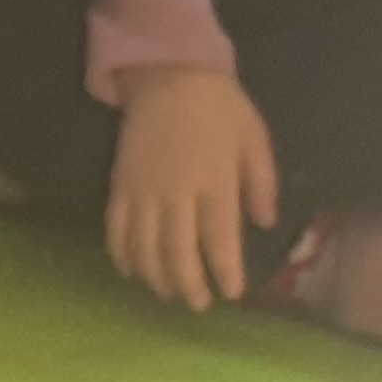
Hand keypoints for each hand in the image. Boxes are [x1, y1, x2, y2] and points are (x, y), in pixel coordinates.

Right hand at [106, 61, 281, 312]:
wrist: (167, 78)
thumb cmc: (219, 106)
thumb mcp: (254, 138)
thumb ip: (262, 183)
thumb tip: (264, 223)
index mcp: (214, 181)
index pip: (219, 238)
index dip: (224, 271)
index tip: (231, 293)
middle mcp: (176, 194)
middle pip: (177, 254)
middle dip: (188, 285)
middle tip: (198, 304)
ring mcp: (143, 194)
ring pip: (145, 251)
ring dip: (157, 279)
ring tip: (170, 293)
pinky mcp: (120, 190)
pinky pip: (117, 234)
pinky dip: (124, 258)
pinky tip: (135, 272)